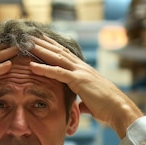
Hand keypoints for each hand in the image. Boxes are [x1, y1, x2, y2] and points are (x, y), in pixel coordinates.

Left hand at [28, 36, 142, 137]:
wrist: (119, 109)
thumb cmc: (108, 108)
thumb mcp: (92, 103)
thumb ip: (84, 102)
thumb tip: (82, 106)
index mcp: (84, 71)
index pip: (65, 54)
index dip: (52, 46)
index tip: (41, 39)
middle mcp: (81, 67)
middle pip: (59, 51)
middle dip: (43, 43)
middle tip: (29, 35)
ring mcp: (80, 72)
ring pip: (56, 58)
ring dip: (40, 50)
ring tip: (26, 44)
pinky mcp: (78, 81)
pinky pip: (58, 73)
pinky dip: (44, 69)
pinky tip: (32, 66)